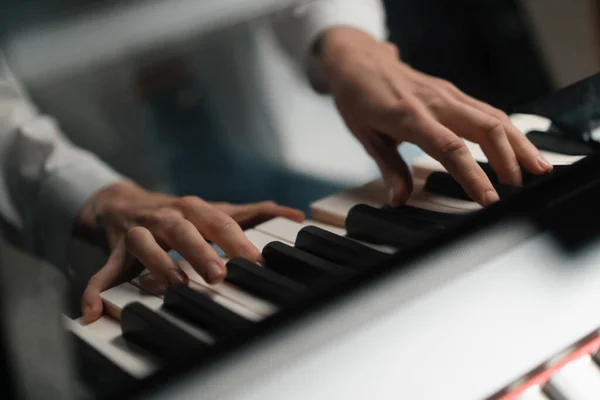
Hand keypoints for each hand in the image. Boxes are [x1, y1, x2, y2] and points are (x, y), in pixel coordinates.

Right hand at [79, 181, 303, 322]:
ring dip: (158, 263)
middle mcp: (167, 217)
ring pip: (144, 244)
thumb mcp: (214, 210)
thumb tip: (295, 215)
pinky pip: (103, 271)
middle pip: (184, 230)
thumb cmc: (178, 213)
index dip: (238, 241)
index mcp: (193, 209)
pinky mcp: (115, 251)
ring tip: (173, 285)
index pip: (220, 222)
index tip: (258, 263)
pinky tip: (92, 312)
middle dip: (201, 251)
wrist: (122, 203)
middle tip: (218, 275)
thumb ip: (253, 213)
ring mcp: (139, 232)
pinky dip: (95, 291)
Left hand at [318, 27, 551, 205]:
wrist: (358, 60)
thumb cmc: (358, 97)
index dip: (474, 176)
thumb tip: (399, 199)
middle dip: (508, 161)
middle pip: (486, 129)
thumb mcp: (366, 136)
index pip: (450, 149)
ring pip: (495, 116)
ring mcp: (448, 94)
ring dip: (519, 144)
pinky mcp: (453, 92)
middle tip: (517, 191)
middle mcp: (435, 102)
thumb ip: (389, 168)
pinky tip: (519, 147)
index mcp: (409, 116)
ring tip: (537, 170)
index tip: (489, 200)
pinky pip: (487, 110)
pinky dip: (508, 130)